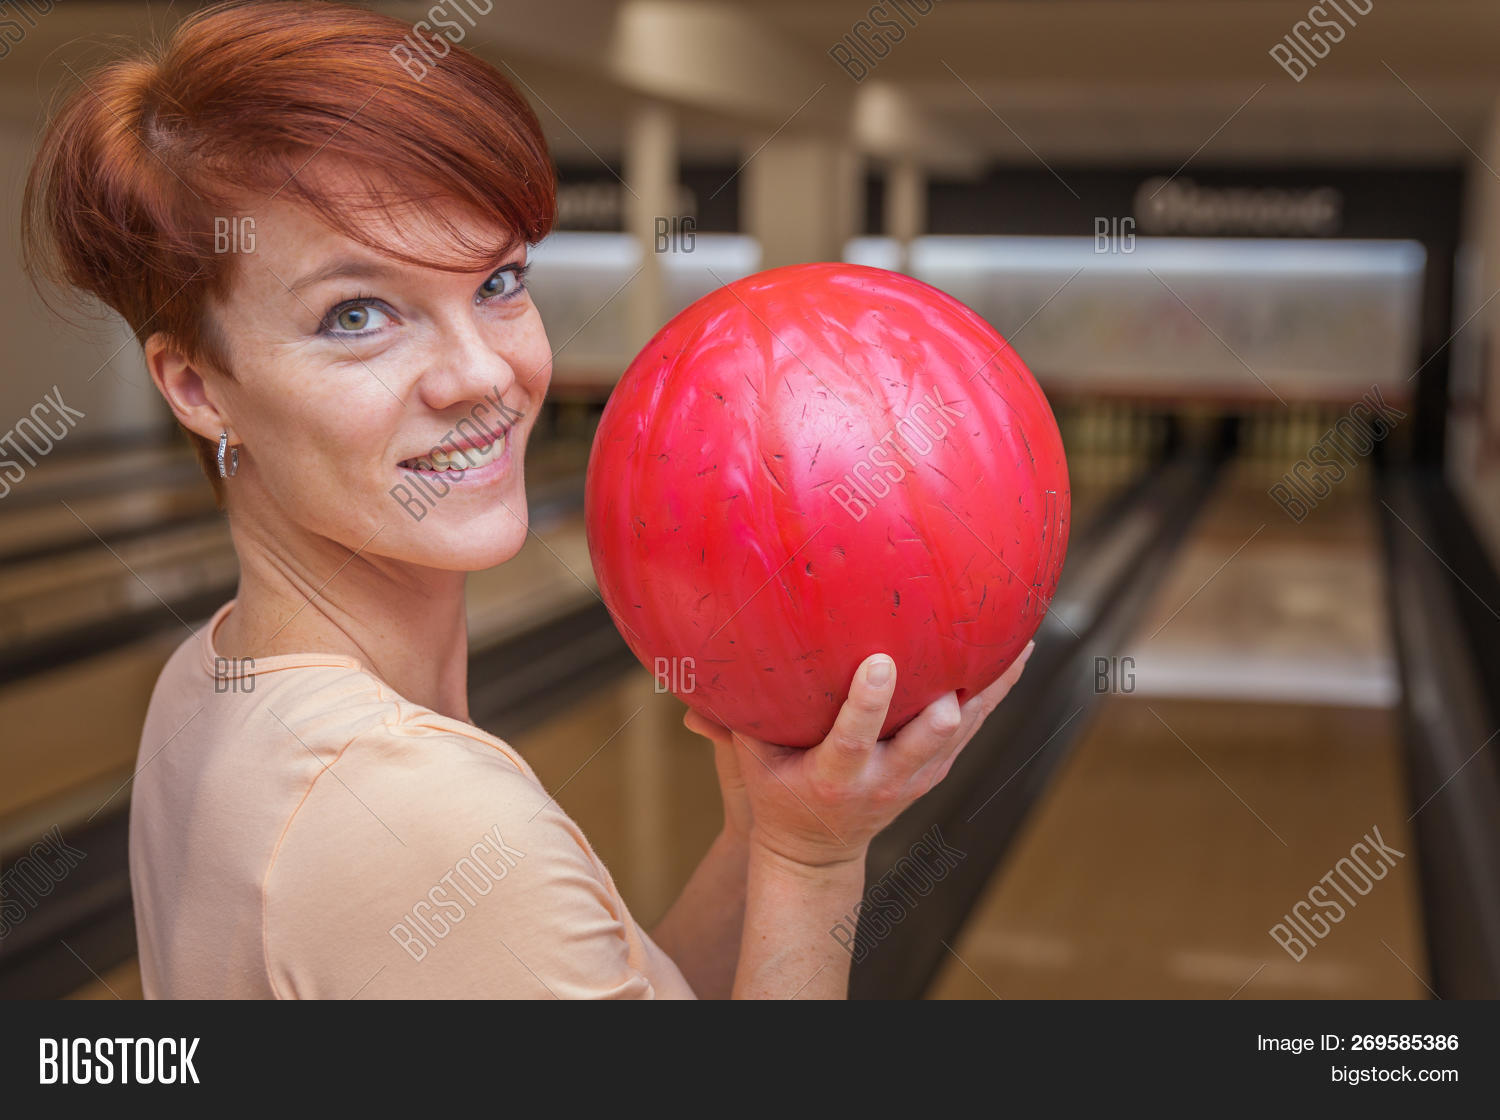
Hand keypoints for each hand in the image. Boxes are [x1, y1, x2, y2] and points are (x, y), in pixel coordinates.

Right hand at [684, 642, 1033, 867]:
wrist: (819, 853)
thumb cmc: (778, 795)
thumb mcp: (748, 767)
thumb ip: (725, 728)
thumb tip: (680, 697)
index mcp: (837, 775)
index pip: (855, 738)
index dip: (869, 704)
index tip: (879, 664)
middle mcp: (887, 778)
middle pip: (925, 744)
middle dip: (942, 712)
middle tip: (960, 668)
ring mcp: (919, 775)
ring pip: (964, 732)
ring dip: (990, 691)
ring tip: (1018, 639)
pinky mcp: (939, 767)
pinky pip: (977, 724)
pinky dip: (997, 689)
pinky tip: (1019, 648)